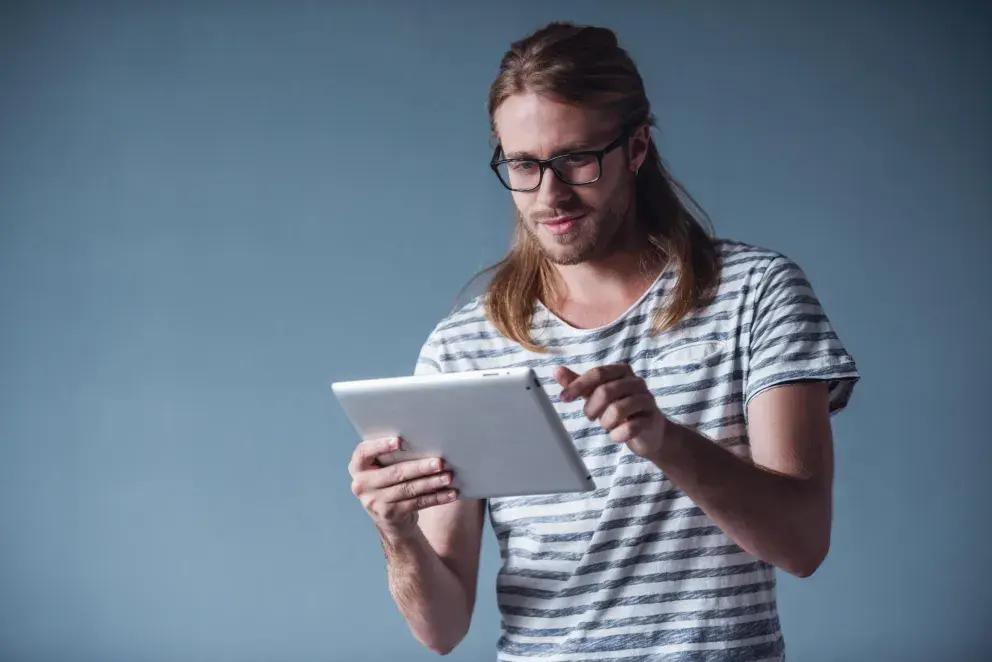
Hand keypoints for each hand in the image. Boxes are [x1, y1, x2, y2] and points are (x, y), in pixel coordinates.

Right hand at [348, 436, 457, 539]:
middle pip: (394, 473)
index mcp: (358, 467)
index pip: (364, 452)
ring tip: (448, 477)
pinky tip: (450, 493)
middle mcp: (362, 484)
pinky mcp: (389, 514)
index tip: (399, 441)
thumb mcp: (383, 468)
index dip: (380, 446)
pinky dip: (436, 497)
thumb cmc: (390, 482)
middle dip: (419, 467)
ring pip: (408, 489)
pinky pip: (417, 503)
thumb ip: (392, 456)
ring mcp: (374, 502)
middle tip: (439, 462)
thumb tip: (424, 440)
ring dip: (431, 483)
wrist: (389, 518)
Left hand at [554, 364, 668, 459]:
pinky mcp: (652, 420)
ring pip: (618, 409)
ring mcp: (646, 400)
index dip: (578, 385)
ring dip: (606, 422)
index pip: (597, 373)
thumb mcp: (597, 394)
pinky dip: (618, 434)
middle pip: (606, 390)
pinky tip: (616, 436)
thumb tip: (557, 371)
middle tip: (590, 416)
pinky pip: (630, 427)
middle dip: (592, 407)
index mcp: (622, 371)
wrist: (649, 432)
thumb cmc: (620, 408)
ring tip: (607, 425)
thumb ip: (579, 383)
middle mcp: (636, 382)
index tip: (564, 398)